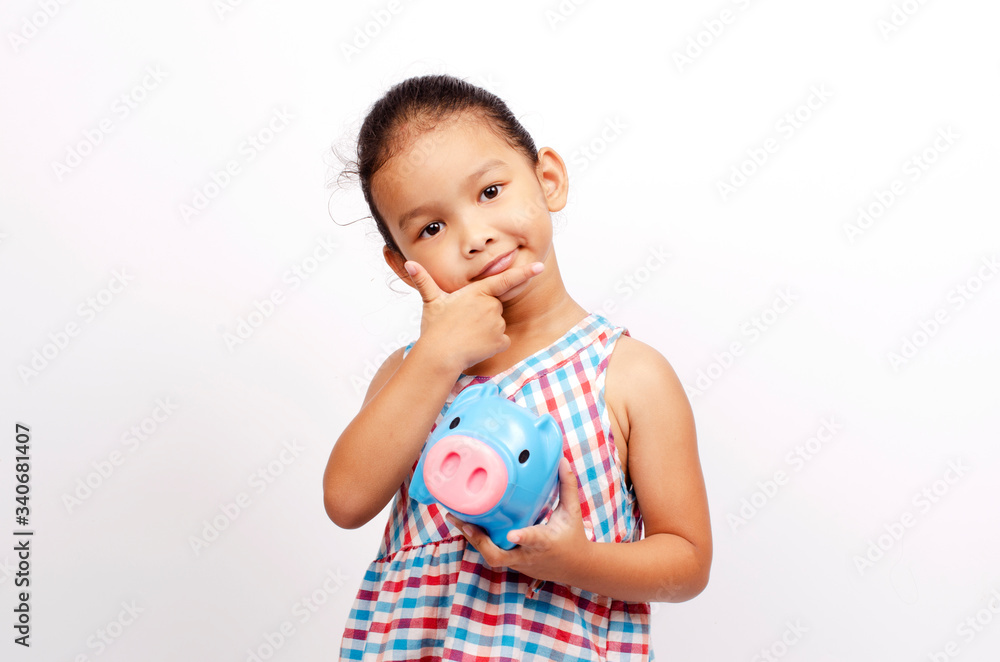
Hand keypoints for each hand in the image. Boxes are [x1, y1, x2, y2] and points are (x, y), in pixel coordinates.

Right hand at [404, 259, 543, 372]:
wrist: (440, 355)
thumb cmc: (434, 328)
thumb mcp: (430, 302)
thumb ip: (424, 281)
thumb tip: (410, 264)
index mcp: (477, 292)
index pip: (505, 279)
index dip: (524, 272)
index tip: (540, 266)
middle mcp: (491, 306)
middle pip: (495, 306)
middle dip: (483, 313)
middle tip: (463, 322)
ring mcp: (497, 324)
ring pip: (498, 324)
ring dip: (486, 330)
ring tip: (466, 335)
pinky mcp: (500, 341)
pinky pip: (501, 341)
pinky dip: (492, 344)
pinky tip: (476, 346)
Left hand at [445, 457, 592, 583]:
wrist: (577, 569)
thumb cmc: (573, 537)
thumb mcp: (572, 512)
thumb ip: (567, 486)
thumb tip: (562, 460)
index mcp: (546, 542)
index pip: (534, 540)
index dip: (522, 538)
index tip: (512, 534)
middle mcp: (529, 555)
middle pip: (499, 556)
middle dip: (479, 540)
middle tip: (463, 521)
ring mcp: (518, 562)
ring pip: (491, 555)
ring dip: (472, 538)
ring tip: (455, 517)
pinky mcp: (512, 564)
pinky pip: (492, 553)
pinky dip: (478, 540)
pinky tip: (465, 523)